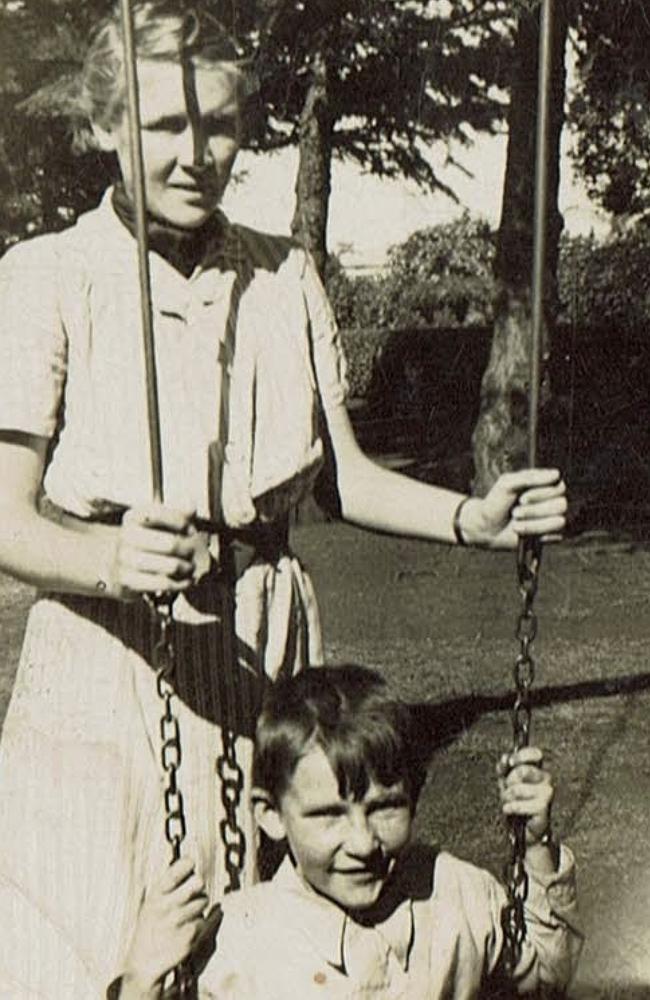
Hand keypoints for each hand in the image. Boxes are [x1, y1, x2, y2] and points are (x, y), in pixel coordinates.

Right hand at [108, 505, 207, 599]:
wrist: (120, 565)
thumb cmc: (147, 540)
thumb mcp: (162, 522)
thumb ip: (180, 513)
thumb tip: (190, 507)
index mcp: (133, 517)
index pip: (158, 514)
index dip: (179, 522)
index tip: (189, 530)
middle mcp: (126, 536)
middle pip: (171, 544)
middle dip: (188, 549)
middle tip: (191, 552)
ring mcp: (125, 559)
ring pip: (171, 566)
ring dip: (186, 567)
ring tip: (188, 567)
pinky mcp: (127, 580)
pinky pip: (163, 583)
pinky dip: (179, 583)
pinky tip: (184, 580)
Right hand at [121, 858, 207, 997]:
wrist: (143, 962)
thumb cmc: (150, 928)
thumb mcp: (151, 903)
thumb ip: (168, 885)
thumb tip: (189, 862)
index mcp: (154, 897)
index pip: (174, 873)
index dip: (186, 864)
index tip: (190, 863)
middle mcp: (165, 908)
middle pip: (197, 883)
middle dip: (198, 885)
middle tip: (194, 890)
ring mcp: (177, 923)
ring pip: (203, 901)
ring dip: (199, 905)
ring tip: (186, 914)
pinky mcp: (188, 938)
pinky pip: (203, 921)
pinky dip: (199, 923)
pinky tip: (187, 928)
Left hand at [460, 469, 566, 548]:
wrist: (485, 527)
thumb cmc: (496, 502)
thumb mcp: (507, 483)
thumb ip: (531, 477)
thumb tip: (556, 474)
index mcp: (544, 485)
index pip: (559, 487)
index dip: (542, 494)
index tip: (522, 499)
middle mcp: (551, 501)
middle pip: (561, 505)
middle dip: (535, 511)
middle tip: (515, 513)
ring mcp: (551, 519)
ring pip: (558, 522)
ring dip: (534, 525)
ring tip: (516, 525)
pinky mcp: (548, 535)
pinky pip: (555, 537)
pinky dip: (536, 535)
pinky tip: (522, 534)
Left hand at [497, 746, 552, 846]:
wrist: (523, 828)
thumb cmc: (517, 802)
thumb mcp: (506, 782)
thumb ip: (504, 768)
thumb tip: (505, 758)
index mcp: (537, 769)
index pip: (535, 754)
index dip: (522, 755)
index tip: (510, 762)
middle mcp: (545, 779)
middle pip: (522, 770)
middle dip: (509, 781)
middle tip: (508, 789)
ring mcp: (546, 794)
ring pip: (518, 789)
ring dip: (507, 797)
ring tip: (509, 802)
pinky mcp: (543, 808)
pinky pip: (520, 805)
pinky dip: (511, 808)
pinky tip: (510, 810)